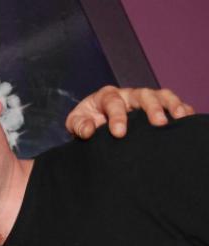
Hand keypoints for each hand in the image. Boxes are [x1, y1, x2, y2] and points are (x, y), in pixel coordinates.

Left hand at [66, 86, 193, 138]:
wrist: (92, 126)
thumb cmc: (85, 123)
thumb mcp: (75, 124)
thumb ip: (79, 126)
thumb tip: (88, 130)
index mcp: (106, 96)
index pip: (113, 102)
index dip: (117, 116)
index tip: (119, 133)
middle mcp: (127, 94)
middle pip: (142, 95)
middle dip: (151, 108)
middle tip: (158, 123)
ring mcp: (142, 100)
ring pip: (160, 95)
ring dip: (171, 105)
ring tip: (178, 117)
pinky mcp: (154, 107)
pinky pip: (170, 104)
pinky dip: (180, 108)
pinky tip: (187, 117)